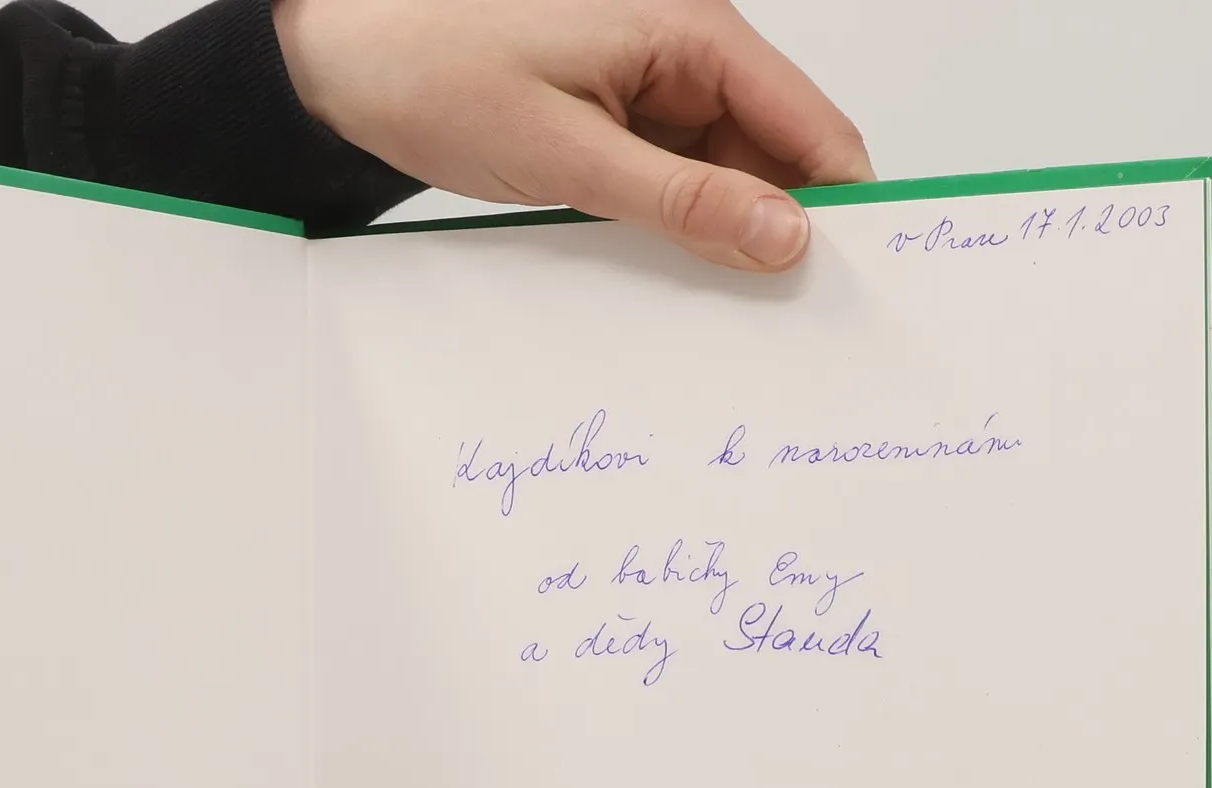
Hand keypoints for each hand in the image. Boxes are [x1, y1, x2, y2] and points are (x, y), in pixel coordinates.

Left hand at [272, 0, 871, 270]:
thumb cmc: (437, 69)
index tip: (864, 281)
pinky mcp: (618, 125)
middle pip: (776, 157)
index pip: (811, 123)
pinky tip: (675, 288)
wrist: (348, 58)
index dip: (846, 200)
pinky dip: (680, 233)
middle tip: (792, 330)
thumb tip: (784, 236)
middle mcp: (686, 55)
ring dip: (728, 242)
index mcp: (691, 34)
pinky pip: (675, 184)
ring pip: (727, 178)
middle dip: (786, 234)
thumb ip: (682, 201)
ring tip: (730, 321)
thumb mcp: (568, 154)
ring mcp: (652, 92)